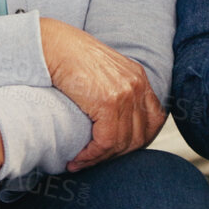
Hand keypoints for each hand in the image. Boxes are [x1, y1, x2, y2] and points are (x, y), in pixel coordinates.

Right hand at [40, 18, 164, 171]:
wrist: (53, 44)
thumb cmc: (69, 57)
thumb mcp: (102, 73)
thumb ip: (115, 92)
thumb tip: (113, 123)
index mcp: (138, 77)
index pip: (154, 120)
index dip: (139, 141)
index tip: (119, 151)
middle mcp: (136, 85)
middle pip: (140, 135)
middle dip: (118, 154)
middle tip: (97, 161)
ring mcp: (125, 93)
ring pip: (121, 142)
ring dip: (100, 159)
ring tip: (81, 163)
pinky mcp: (108, 102)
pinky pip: (106, 141)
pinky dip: (91, 156)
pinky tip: (77, 159)